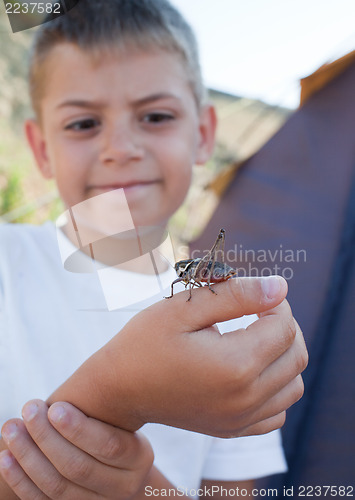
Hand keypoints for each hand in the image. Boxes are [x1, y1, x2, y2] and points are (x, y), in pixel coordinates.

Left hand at [0, 400, 152, 498]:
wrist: (119, 469)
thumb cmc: (116, 427)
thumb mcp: (123, 418)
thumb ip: (103, 409)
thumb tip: (69, 390)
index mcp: (139, 458)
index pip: (110, 446)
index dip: (79, 428)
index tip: (55, 407)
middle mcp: (123, 486)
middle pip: (78, 466)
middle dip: (47, 437)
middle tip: (28, 409)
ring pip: (57, 486)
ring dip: (28, 456)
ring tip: (11, 427)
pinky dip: (20, 480)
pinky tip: (6, 458)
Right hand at [48, 276, 307, 436]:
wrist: (119, 389)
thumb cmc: (145, 342)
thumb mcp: (184, 308)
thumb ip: (235, 295)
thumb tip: (280, 287)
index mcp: (234, 366)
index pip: (284, 327)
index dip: (275, 302)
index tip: (253, 294)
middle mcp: (244, 399)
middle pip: (295, 355)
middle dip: (284, 325)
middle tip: (257, 310)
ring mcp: (241, 420)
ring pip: (293, 384)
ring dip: (284, 355)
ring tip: (256, 337)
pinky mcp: (234, 430)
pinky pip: (278, 411)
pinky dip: (276, 387)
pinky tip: (251, 370)